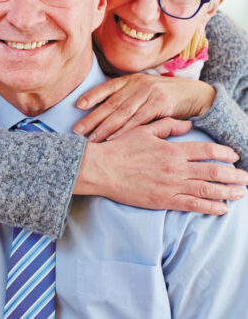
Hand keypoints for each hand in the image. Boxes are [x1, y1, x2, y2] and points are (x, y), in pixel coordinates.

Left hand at [74, 73, 215, 141]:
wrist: (194, 95)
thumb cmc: (163, 96)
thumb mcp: (143, 91)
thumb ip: (125, 97)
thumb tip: (100, 111)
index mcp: (130, 80)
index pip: (107, 87)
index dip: (92, 96)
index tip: (78, 106)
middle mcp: (137, 85)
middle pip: (111, 103)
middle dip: (92, 118)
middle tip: (77, 131)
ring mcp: (149, 93)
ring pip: (122, 113)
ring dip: (105, 127)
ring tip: (91, 139)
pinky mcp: (161, 104)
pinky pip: (139, 120)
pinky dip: (125, 130)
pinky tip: (114, 138)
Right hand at [74, 118, 246, 214]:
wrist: (101, 168)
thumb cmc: (120, 148)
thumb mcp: (143, 130)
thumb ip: (167, 126)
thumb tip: (187, 125)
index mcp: (172, 149)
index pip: (207, 151)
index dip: (224, 153)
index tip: (234, 156)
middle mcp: (176, 168)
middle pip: (213, 172)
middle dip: (234, 176)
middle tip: (246, 178)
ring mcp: (170, 186)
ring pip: (207, 191)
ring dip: (228, 193)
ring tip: (241, 193)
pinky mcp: (162, 201)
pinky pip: (192, 206)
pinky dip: (210, 207)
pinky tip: (222, 209)